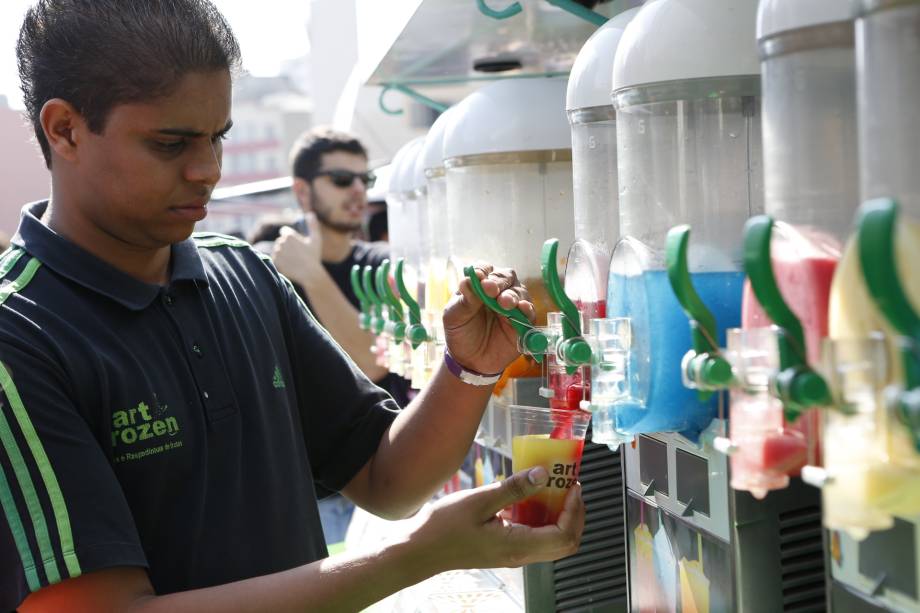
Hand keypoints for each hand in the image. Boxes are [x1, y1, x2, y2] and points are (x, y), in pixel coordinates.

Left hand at [272, 213, 322, 284]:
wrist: (309, 274)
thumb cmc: (314, 256)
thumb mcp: (316, 240)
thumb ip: (313, 225)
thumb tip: (310, 214)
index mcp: (289, 235)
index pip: (284, 231)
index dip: (291, 237)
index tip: (297, 244)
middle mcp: (281, 242)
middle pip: (281, 241)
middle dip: (287, 246)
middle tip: (297, 254)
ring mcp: (276, 252)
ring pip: (278, 250)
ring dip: (283, 254)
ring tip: (294, 260)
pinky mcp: (275, 261)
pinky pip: (276, 259)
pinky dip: (281, 261)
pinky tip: (290, 265)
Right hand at [404, 467, 583, 573]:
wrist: (421, 550)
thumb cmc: (444, 528)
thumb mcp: (479, 501)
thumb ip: (514, 489)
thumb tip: (543, 475)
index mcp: (516, 546)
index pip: (563, 535)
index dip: (574, 510)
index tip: (572, 486)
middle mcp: (520, 555)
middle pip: (565, 543)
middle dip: (575, 515)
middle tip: (570, 488)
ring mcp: (514, 554)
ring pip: (554, 543)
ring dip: (562, 517)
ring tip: (556, 489)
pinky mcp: (506, 549)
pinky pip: (537, 538)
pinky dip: (545, 520)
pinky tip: (533, 498)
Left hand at [443, 263, 535, 374]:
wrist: (470, 360)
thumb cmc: (461, 332)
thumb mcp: (454, 317)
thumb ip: (463, 301)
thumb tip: (468, 281)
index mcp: (481, 284)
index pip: (485, 269)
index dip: (483, 271)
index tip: (478, 277)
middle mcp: (499, 290)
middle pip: (505, 277)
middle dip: (498, 282)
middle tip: (490, 289)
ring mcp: (513, 305)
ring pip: (519, 292)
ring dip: (512, 295)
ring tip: (504, 303)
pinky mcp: (524, 322)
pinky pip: (529, 312)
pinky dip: (527, 309)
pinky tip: (522, 308)